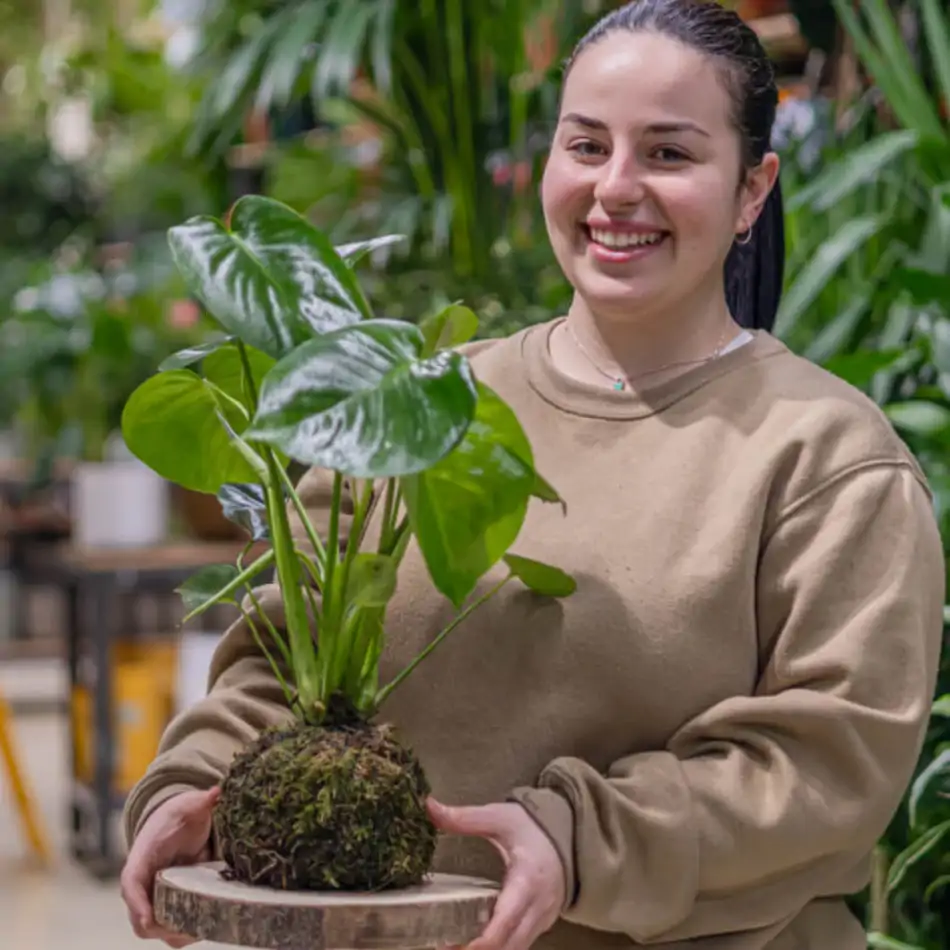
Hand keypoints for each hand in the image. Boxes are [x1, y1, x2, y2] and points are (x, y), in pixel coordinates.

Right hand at [120, 786, 219, 946]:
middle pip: (139, 917)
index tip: (148, 918)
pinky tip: (206, 929)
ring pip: (154, 928)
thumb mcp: (188, 806)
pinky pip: (169, 927)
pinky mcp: (168, 903)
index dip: (136, 902)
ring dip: (174, 935)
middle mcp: (142, 883)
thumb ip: (201, 801)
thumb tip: (216, 792)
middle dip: (160, 928)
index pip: (131, 882)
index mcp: (142, 857)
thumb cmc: (177, 816)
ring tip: (201, 932)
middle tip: (188, 931)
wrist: (174, 824)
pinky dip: (183, 933)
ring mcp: (153, 896)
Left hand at [427, 797, 564, 949]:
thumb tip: (431, 807)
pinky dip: (498, 949)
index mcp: (528, 880)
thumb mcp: (499, 818)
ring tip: (453, 947)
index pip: (507, 920)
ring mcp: (542, 920)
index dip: (482, 942)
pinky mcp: (541, 925)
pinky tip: (473, 944)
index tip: (455, 945)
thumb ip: (466, 818)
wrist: (568, 834)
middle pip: (509, 945)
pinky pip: (519, 946)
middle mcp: (539, 907)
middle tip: (443, 948)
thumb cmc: (532, 827)